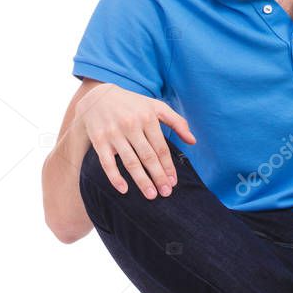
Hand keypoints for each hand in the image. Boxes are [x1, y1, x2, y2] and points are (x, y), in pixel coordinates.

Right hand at [75, 83, 196, 198]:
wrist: (99, 97)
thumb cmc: (134, 105)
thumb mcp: (157, 107)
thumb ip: (177, 122)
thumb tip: (193, 141)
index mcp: (148, 118)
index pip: (161, 148)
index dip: (168, 166)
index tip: (174, 182)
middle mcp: (132, 126)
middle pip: (148, 157)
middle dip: (158, 176)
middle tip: (166, 193)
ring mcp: (114, 134)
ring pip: (130, 161)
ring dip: (141, 180)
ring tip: (151, 195)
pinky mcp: (99, 140)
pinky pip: (107, 162)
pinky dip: (115, 177)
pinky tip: (124, 190)